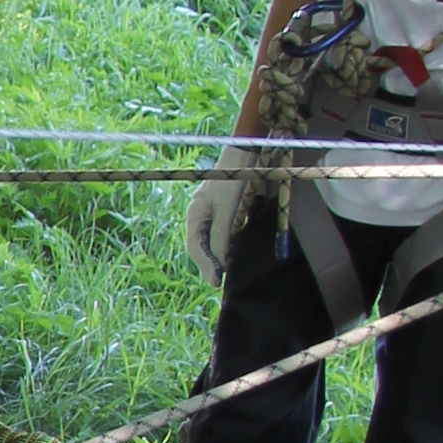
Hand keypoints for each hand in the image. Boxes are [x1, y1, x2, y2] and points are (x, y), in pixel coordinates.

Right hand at [183, 164, 253, 289]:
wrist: (246, 158)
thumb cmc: (233, 181)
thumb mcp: (227, 209)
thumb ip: (222, 235)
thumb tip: (220, 261)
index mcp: (195, 215)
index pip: (196, 246)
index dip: (205, 265)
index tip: (216, 281)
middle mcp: (201, 217)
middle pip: (203, 247)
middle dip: (211, 264)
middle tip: (220, 284)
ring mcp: (214, 216)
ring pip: (214, 243)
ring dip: (220, 257)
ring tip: (227, 274)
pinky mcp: (228, 214)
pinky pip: (226, 235)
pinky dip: (229, 246)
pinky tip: (235, 256)